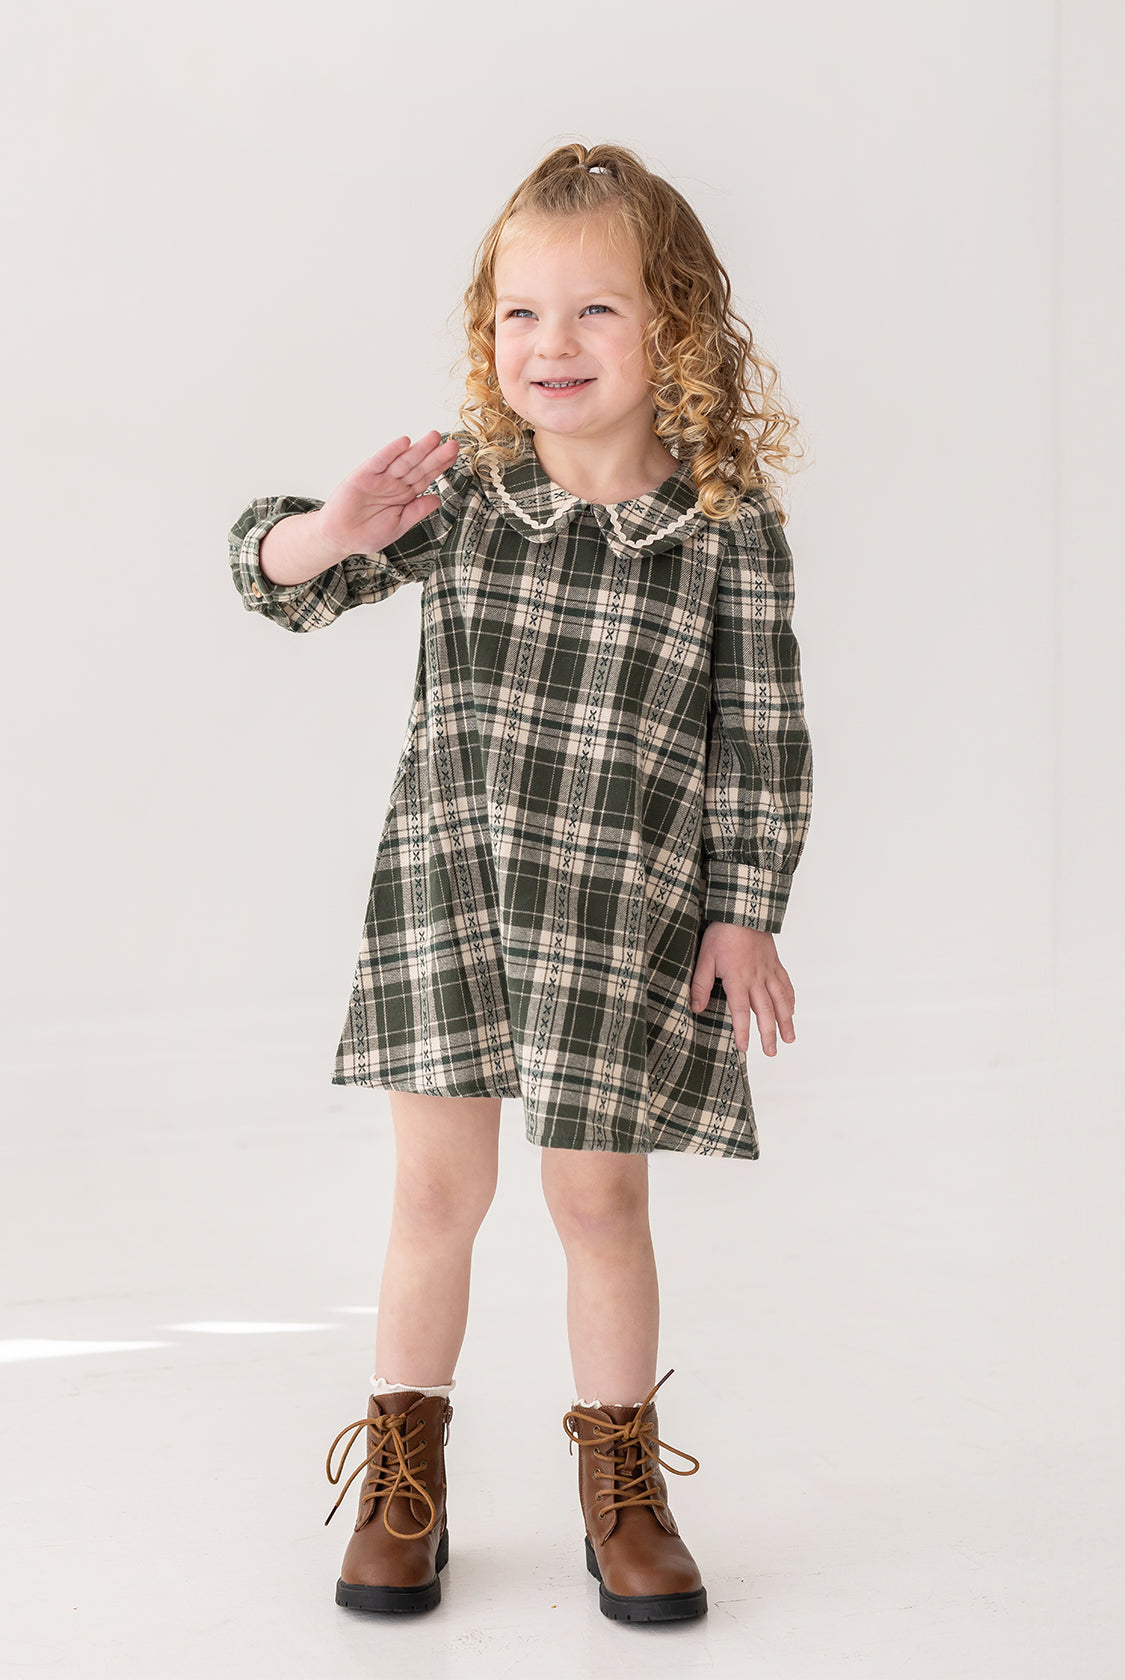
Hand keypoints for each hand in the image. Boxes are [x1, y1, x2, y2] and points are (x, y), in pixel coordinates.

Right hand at [317, 430, 460, 559]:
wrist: (340, 538)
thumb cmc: (367, 534)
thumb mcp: (399, 526)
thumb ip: (417, 511)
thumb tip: (438, 499)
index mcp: (405, 495)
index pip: (427, 477)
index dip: (441, 466)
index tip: (455, 455)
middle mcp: (395, 483)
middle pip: (419, 466)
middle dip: (435, 455)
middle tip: (453, 443)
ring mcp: (380, 478)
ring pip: (403, 461)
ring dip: (418, 449)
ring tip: (434, 437)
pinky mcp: (363, 475)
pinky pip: (380, 461)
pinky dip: (391, 451)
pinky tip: (404, 442)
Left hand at [689, 923, 795, 1056]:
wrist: (743, 909)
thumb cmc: (721, 933)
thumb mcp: (704, 958)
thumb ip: (700, 985)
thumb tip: (695, 1008)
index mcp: (738, 979)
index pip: (740, 1012)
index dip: (742, 1031)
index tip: (744, 1048)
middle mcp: (757, 978)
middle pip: (765, 1011)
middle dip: (768, 1034)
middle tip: (771, 1052)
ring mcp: (768, 971)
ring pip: (780, 1000)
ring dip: (785, 1021)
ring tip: (789, 1039)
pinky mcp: (775, 963)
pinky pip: (785, 984)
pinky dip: (790, 999)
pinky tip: (792, 1010)